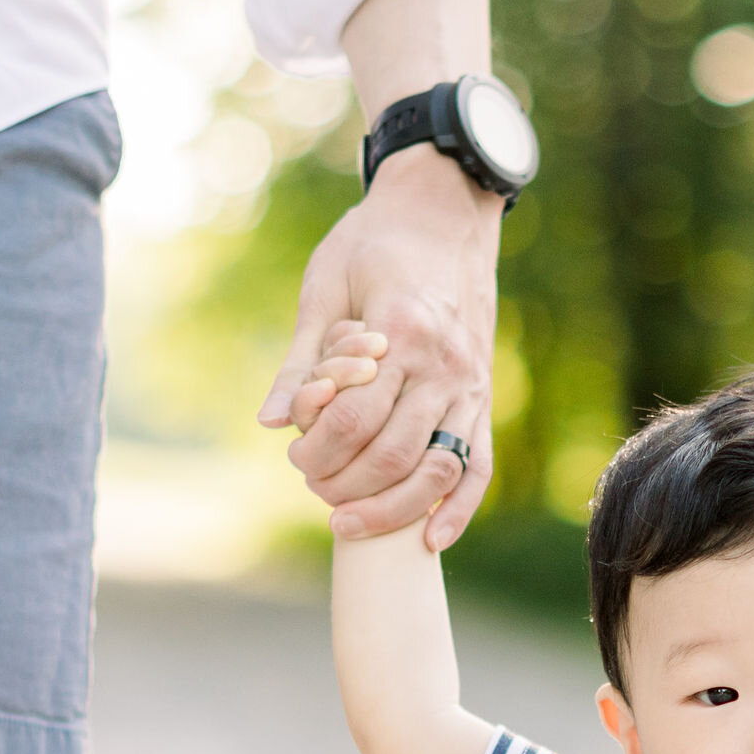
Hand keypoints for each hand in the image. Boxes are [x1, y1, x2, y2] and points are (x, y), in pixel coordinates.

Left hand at [259, 152, 500, 547]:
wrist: (443, 214)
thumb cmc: (373, 244)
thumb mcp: (325, 287)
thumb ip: (300, 360)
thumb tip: (270, 423)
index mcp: (401, 331)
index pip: (355, 418)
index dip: (318, 449)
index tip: (294, 456)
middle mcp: (443, 364)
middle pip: (393, 454)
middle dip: (345, 484)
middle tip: (312, 486)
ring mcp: (470, 384)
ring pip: (437, 469)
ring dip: (392, 508)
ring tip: (348, 522)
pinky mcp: (483, 397)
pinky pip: (478, 464)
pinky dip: (457, 507)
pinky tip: (430, 539)